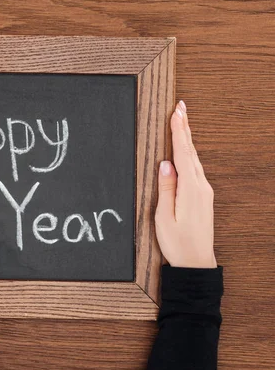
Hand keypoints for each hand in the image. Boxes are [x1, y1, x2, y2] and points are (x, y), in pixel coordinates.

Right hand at [155, 101, 216, 268]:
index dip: (178, 131)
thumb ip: (166, 188)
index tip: (176, 112)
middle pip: (191, 151)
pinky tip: (184, 150)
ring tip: (181, 122)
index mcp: (191, 189)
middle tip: (180, 107)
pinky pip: (195, 168)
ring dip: (187, 139)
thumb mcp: (164, 216)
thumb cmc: (177, 242)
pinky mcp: (203, 197)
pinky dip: (189, 154)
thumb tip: (165, 165)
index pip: (182, 153)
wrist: (196, 262)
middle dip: (184, 128)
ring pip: (194, 159)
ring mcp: (204, 191)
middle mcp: (201, 187)